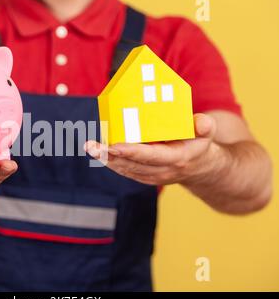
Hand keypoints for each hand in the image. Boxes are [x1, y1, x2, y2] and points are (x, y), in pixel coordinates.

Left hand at [84, 114, 221, 185]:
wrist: (199, 168)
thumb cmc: (199, 144)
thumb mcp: (207, 133)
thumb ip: (205, 126)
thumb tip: (202, 122)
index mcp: (176, 159)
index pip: (150, 156)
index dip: (131, 151)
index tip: (115, 146)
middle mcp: (161, 171)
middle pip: (131, 164)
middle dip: (109, 155)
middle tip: (91, 146)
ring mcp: (151, 176)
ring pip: (124, 168)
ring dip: (105, 158)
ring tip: (90, 147)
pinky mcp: (143, 176)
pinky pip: (124, 169)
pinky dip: (110, 161)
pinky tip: (98, 152)